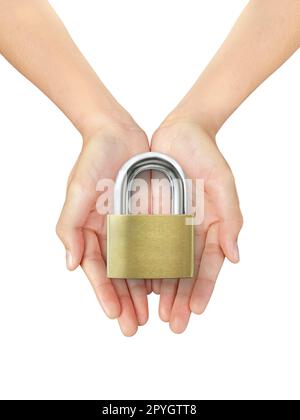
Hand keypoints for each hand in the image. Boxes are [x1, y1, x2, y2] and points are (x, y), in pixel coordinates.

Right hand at [56, 117, 150, 335]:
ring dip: (145, 292)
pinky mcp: (149, 216)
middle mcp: (112, 233)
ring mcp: (131, 226)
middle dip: (127, 302)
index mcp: (91, 231)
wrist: (118, 133)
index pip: (98, 270)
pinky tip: (168, 284)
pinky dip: (161, 265)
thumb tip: (71, 265)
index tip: (116, 316)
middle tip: (136, 327)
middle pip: (120, 275)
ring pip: (140, 266)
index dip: (105, 294)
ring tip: (155, 315)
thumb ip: (70, 227)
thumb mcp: (77, 191)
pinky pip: (156, 245)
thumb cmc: (93, 159)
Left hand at [151, 121, 242, 332]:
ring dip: (158, 290)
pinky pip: (142, 244)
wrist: (179, 132)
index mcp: (209, 226)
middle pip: (184, 272)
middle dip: (179, 298)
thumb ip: (230, 220)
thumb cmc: (206, 155)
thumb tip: (236, 257)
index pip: (208, 265)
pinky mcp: (147, 215)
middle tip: (173, 324)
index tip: (196, 311)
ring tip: (151, 313)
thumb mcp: (223, 184)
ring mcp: (167, 225)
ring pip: (161, 264)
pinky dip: (140, 264)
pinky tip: (135, 284)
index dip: (203, 289)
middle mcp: (188, 230)